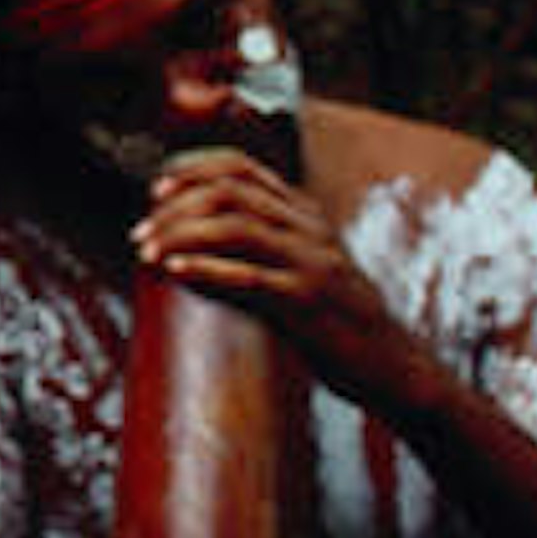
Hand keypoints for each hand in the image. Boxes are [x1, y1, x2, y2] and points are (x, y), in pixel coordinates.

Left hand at [135, 148, 443, 419]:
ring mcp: (311, 263)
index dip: (193, 169)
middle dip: (175, 207)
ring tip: (148, 251)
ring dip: (181, 234)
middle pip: (229, 192)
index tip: (156, 189)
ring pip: (235, 227)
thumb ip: (265, 248)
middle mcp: (309, 229)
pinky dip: (206, 270)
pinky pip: (250, 277)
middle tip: (140, 232)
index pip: (242, 168)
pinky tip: (176, 272)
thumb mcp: (308, 270)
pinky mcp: (308, 302)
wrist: (396, 369)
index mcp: (306, 216)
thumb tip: (196, 244)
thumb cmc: (342, 324)